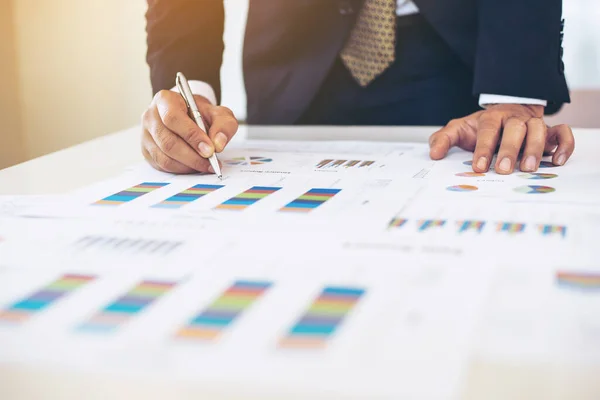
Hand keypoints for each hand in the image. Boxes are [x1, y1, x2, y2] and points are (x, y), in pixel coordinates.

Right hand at [141, 90, 238, 173]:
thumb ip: (223, 125)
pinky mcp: (147, 151)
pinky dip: (181, 170)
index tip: (210, 150)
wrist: (189, 116)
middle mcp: (150, 116)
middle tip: (211, 163)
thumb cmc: (202, 114)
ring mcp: (146, 135)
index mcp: (165, 100)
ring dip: (188, 165)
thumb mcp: (218, 113)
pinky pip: (162, 166)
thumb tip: (218, 143)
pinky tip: (194, 166)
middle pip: (168, 141)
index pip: (173, 118)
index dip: (192, 136)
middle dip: (192, 156)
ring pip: (164, 157)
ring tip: (206, 165)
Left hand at [428, 104, 574, 173]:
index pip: (489, 130)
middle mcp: (514, 119)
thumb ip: (444, 139)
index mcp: (492, 118)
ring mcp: (534, 124)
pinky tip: (557, 161)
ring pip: (540, 129)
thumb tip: (434, 154)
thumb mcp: (459, 130)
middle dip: (510, 149)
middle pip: (516, 129)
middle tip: (503, 170)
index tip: (479, 166)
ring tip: (527, 168)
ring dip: (535, 148)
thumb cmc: (481, 127)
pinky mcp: (550, 132)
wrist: (505, 112)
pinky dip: (564, 145)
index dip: (484, 147)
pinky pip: (563, 134)